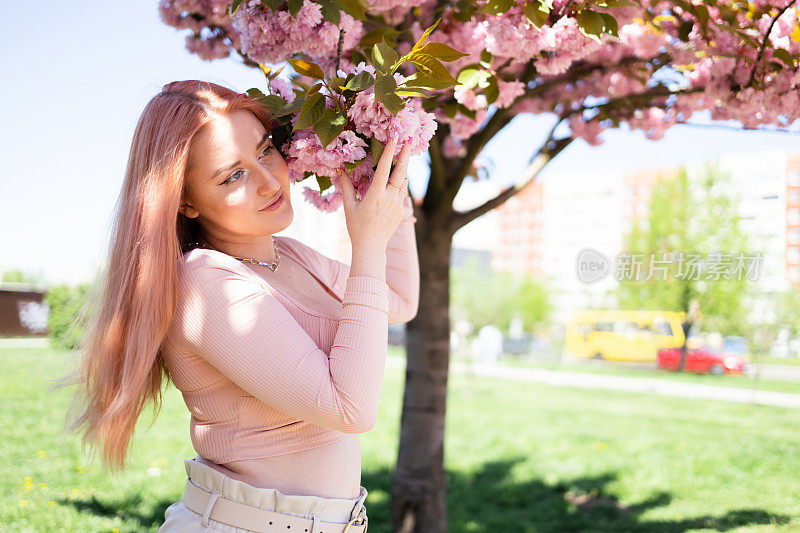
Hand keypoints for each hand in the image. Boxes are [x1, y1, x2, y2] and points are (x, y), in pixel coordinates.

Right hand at [340, 135, 411, 250]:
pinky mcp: (401, 211)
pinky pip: (402, 192)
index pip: (384, 168)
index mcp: (376, 195)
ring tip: (405, 153)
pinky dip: (401, 182)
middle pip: (401, 172)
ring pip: (404, 181)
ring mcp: (398, 205)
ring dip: (404, 167)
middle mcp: (390, 199)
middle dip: (406, 154)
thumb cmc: (356, 227)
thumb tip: (339, 169)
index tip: (394, 138)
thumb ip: (346, 186)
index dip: (389, 151)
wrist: (371, 247)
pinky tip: (399, 175)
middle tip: (409, 140)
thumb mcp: (349, 206)